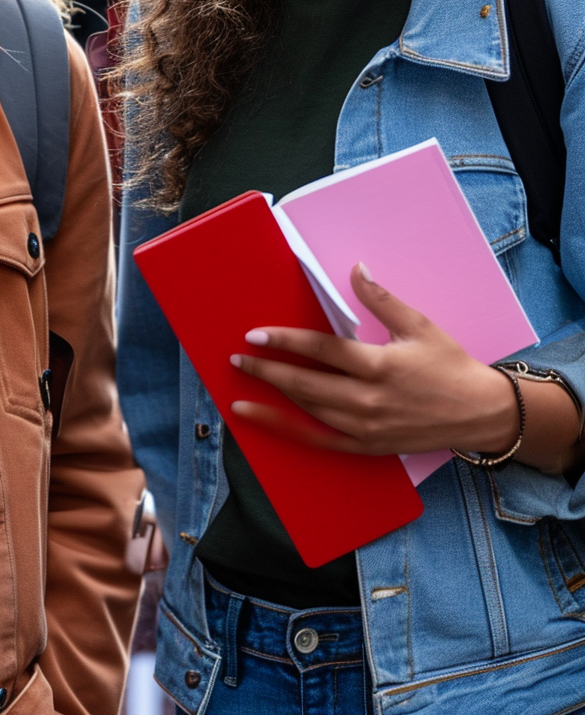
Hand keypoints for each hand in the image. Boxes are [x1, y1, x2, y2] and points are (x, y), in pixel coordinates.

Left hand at [231, 263, 518, 457]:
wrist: (478, 413)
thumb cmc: (449, 365)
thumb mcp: (418, 325)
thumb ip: (380, 299)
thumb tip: (355, 270)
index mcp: (379, 365)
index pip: (321, 351)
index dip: (285, 342)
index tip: (255, 334)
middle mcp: (368, 400)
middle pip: (305, 384)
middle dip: (267, 370)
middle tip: (238, 358)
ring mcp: (366, 428)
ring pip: (308, 413)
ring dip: (272, 400)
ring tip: (243, 388)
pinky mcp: (367, 447)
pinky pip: (320, 442)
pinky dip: (289, 433)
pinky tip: (267, 424)